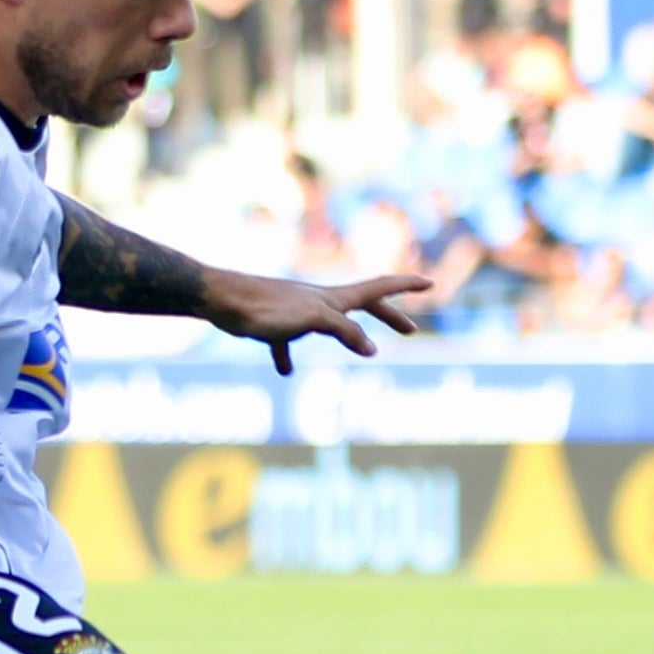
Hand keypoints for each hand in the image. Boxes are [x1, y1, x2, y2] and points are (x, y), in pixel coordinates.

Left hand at [204, 270, 432, 376]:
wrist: (222, 301)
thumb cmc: (267, 308)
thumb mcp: (314, 319)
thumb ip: (344, 331)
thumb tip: (372, 349)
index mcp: (334, 298)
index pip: (379, 287)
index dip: (405, 285)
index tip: (430, 282)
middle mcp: (320, 301)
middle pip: (364, 306)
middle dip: (389, 316)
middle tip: (412, 331)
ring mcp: (298, 312)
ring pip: (333, 325)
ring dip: (353, 335)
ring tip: (366, 351)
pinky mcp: (274, 325)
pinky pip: (289, 343)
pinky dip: (291, 355)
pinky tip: (287, 371)